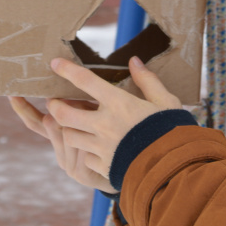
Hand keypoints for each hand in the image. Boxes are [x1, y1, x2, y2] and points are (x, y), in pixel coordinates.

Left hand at [10, 56, 181, 190]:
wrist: (171, 165)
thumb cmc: (170, 128)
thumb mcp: (165, 100)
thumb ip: (147, 80)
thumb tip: (134, 61)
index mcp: (119, 103)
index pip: (86, 81)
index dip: (67, 69)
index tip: (54, 63)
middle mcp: (104, 123)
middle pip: (65, 113)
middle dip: (54, 106)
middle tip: (53, 101)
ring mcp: (100, 146)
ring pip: (69, 136)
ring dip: (67, 129)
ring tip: (71, 125)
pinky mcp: (102, 164)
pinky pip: (85, 157)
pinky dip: (86, 151)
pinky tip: (93, 149)